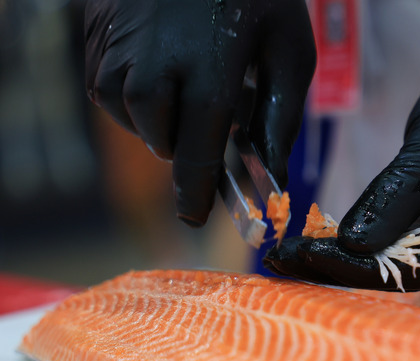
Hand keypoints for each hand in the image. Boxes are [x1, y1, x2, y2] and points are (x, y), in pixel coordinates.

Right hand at [85, 0, 314, 225]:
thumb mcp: (289, 50)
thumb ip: (281, 118)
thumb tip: (277, 176)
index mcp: (206, 76)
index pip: (194, 161)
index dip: (196, 197)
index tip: (196, 220)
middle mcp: (152, 73)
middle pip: (167, 147)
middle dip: (194, 142)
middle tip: (218, 104)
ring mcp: (117, 58)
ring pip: (140, 125)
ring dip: (169, 118)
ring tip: (194, 75)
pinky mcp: (96, 47)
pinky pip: (115, 98)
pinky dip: (142, 96)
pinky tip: (165, 64)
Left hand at [265, 10, 419, 290]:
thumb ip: (390, 202)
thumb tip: (348, 246)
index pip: (415, 269)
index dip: (354, 267)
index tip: (301, 254)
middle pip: (409, 271)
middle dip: (347, 265)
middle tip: (284, 258)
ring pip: (404, 258)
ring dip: (353, 255)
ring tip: (296, 252)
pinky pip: (408, 239)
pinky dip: (371, 236)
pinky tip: (329, 238)